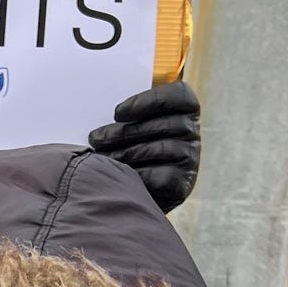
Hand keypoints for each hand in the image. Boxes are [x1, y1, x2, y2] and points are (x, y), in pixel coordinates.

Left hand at [88, 80, 200, 212]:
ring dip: (126, 153)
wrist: (133, 191)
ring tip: (101, 157)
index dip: (149, 101)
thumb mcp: (128, 123)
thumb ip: (125, 113)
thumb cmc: (128, 147)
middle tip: (96, 138)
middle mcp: (191, 132)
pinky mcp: (182, 182)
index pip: (179, 96)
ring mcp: (190, 158)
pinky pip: (159, 175)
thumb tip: (99, 104)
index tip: (117, 113)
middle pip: (164, 124)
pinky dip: (136, 175)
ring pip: (161, 149)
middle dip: (125, 132)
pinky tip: (119, 176)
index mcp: (184, 109)